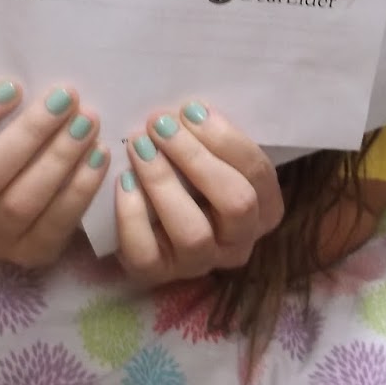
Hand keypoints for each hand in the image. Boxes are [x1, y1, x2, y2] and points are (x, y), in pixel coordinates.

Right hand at [0, 80, 106, 267]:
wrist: (13, 200)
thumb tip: (19, 84)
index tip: (13, 86)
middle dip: (30, 133)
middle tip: (66, 98)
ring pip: (20, 204)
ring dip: (59, 160)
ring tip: (87, 123)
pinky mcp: (27, 254)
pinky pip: (54, 226)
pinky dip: (80, 190)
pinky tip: (98, 157)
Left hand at [114, 101, 283, 285]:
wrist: (150, 217)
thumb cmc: (189, 171)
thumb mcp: (211, 153)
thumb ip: (210, 135)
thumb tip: (188, 109)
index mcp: (263, 208)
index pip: (257, 173)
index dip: (225, 138)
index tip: (190, 110)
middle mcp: (238, 242)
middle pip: (235, 203)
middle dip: (196, 158)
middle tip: (161, 125)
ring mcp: (199, 263)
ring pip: (193, 233)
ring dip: (164, 183)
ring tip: (139, 147)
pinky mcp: (157, 275)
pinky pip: (146, 254)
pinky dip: (133, 216)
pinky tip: (122, 181)